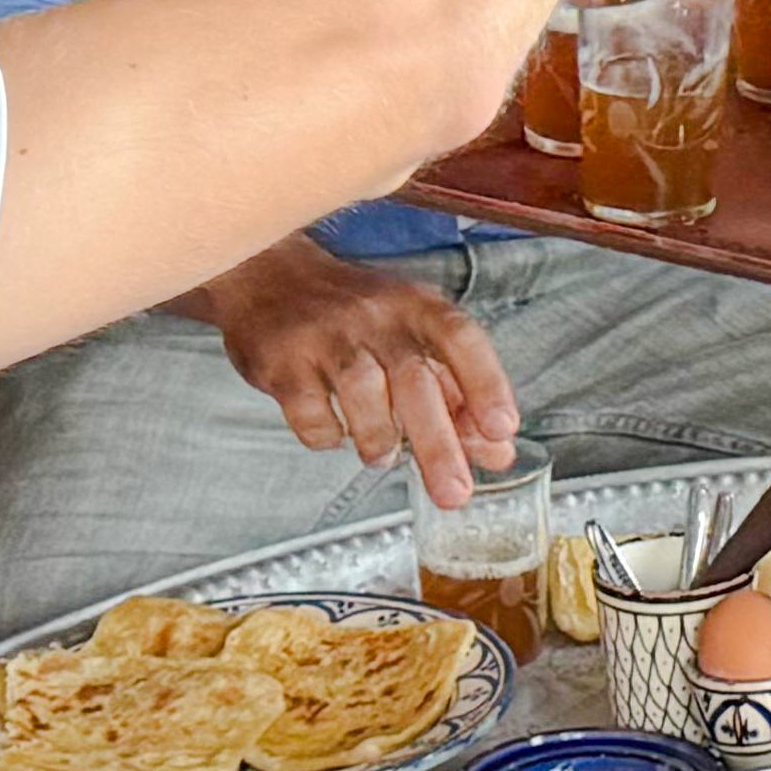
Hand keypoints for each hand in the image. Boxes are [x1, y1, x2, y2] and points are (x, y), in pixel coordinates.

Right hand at [183, 236, 522, 504]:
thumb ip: (457, 395)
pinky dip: (328, 436)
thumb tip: (497, 453)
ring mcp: (324, 336)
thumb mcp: (413, 337)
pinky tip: (335, 431)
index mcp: (415, 306)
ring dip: (380, 440)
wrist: (267, 277)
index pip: (461, 338)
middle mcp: (373, 315)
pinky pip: (312, 414)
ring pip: (364, 394)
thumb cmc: (355, 315)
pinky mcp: (281, 362)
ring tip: (382, 456)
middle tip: (455, 492)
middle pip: (413, 379)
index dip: (486, 383)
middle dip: (439, 443)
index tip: (502, 428)